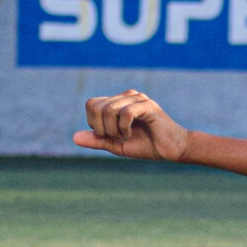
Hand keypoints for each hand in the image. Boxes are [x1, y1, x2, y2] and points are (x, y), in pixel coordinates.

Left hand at [75, 90, 191, 161]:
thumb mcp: (116, 145)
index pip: (91, 104)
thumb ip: (97, 140)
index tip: (108, 135)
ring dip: (114, 130)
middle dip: (102, 128)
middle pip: (97, 106)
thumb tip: (74, 137)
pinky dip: (124, 128)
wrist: (172, 150)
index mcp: (118, 102)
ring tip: (126, 136)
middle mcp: (126, 96)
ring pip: (109, 109)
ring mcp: (137, 98)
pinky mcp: (147, 105)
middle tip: (117, 137)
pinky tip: (132, 133)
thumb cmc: (147, 146)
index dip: (94, 123)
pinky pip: (124, 113)